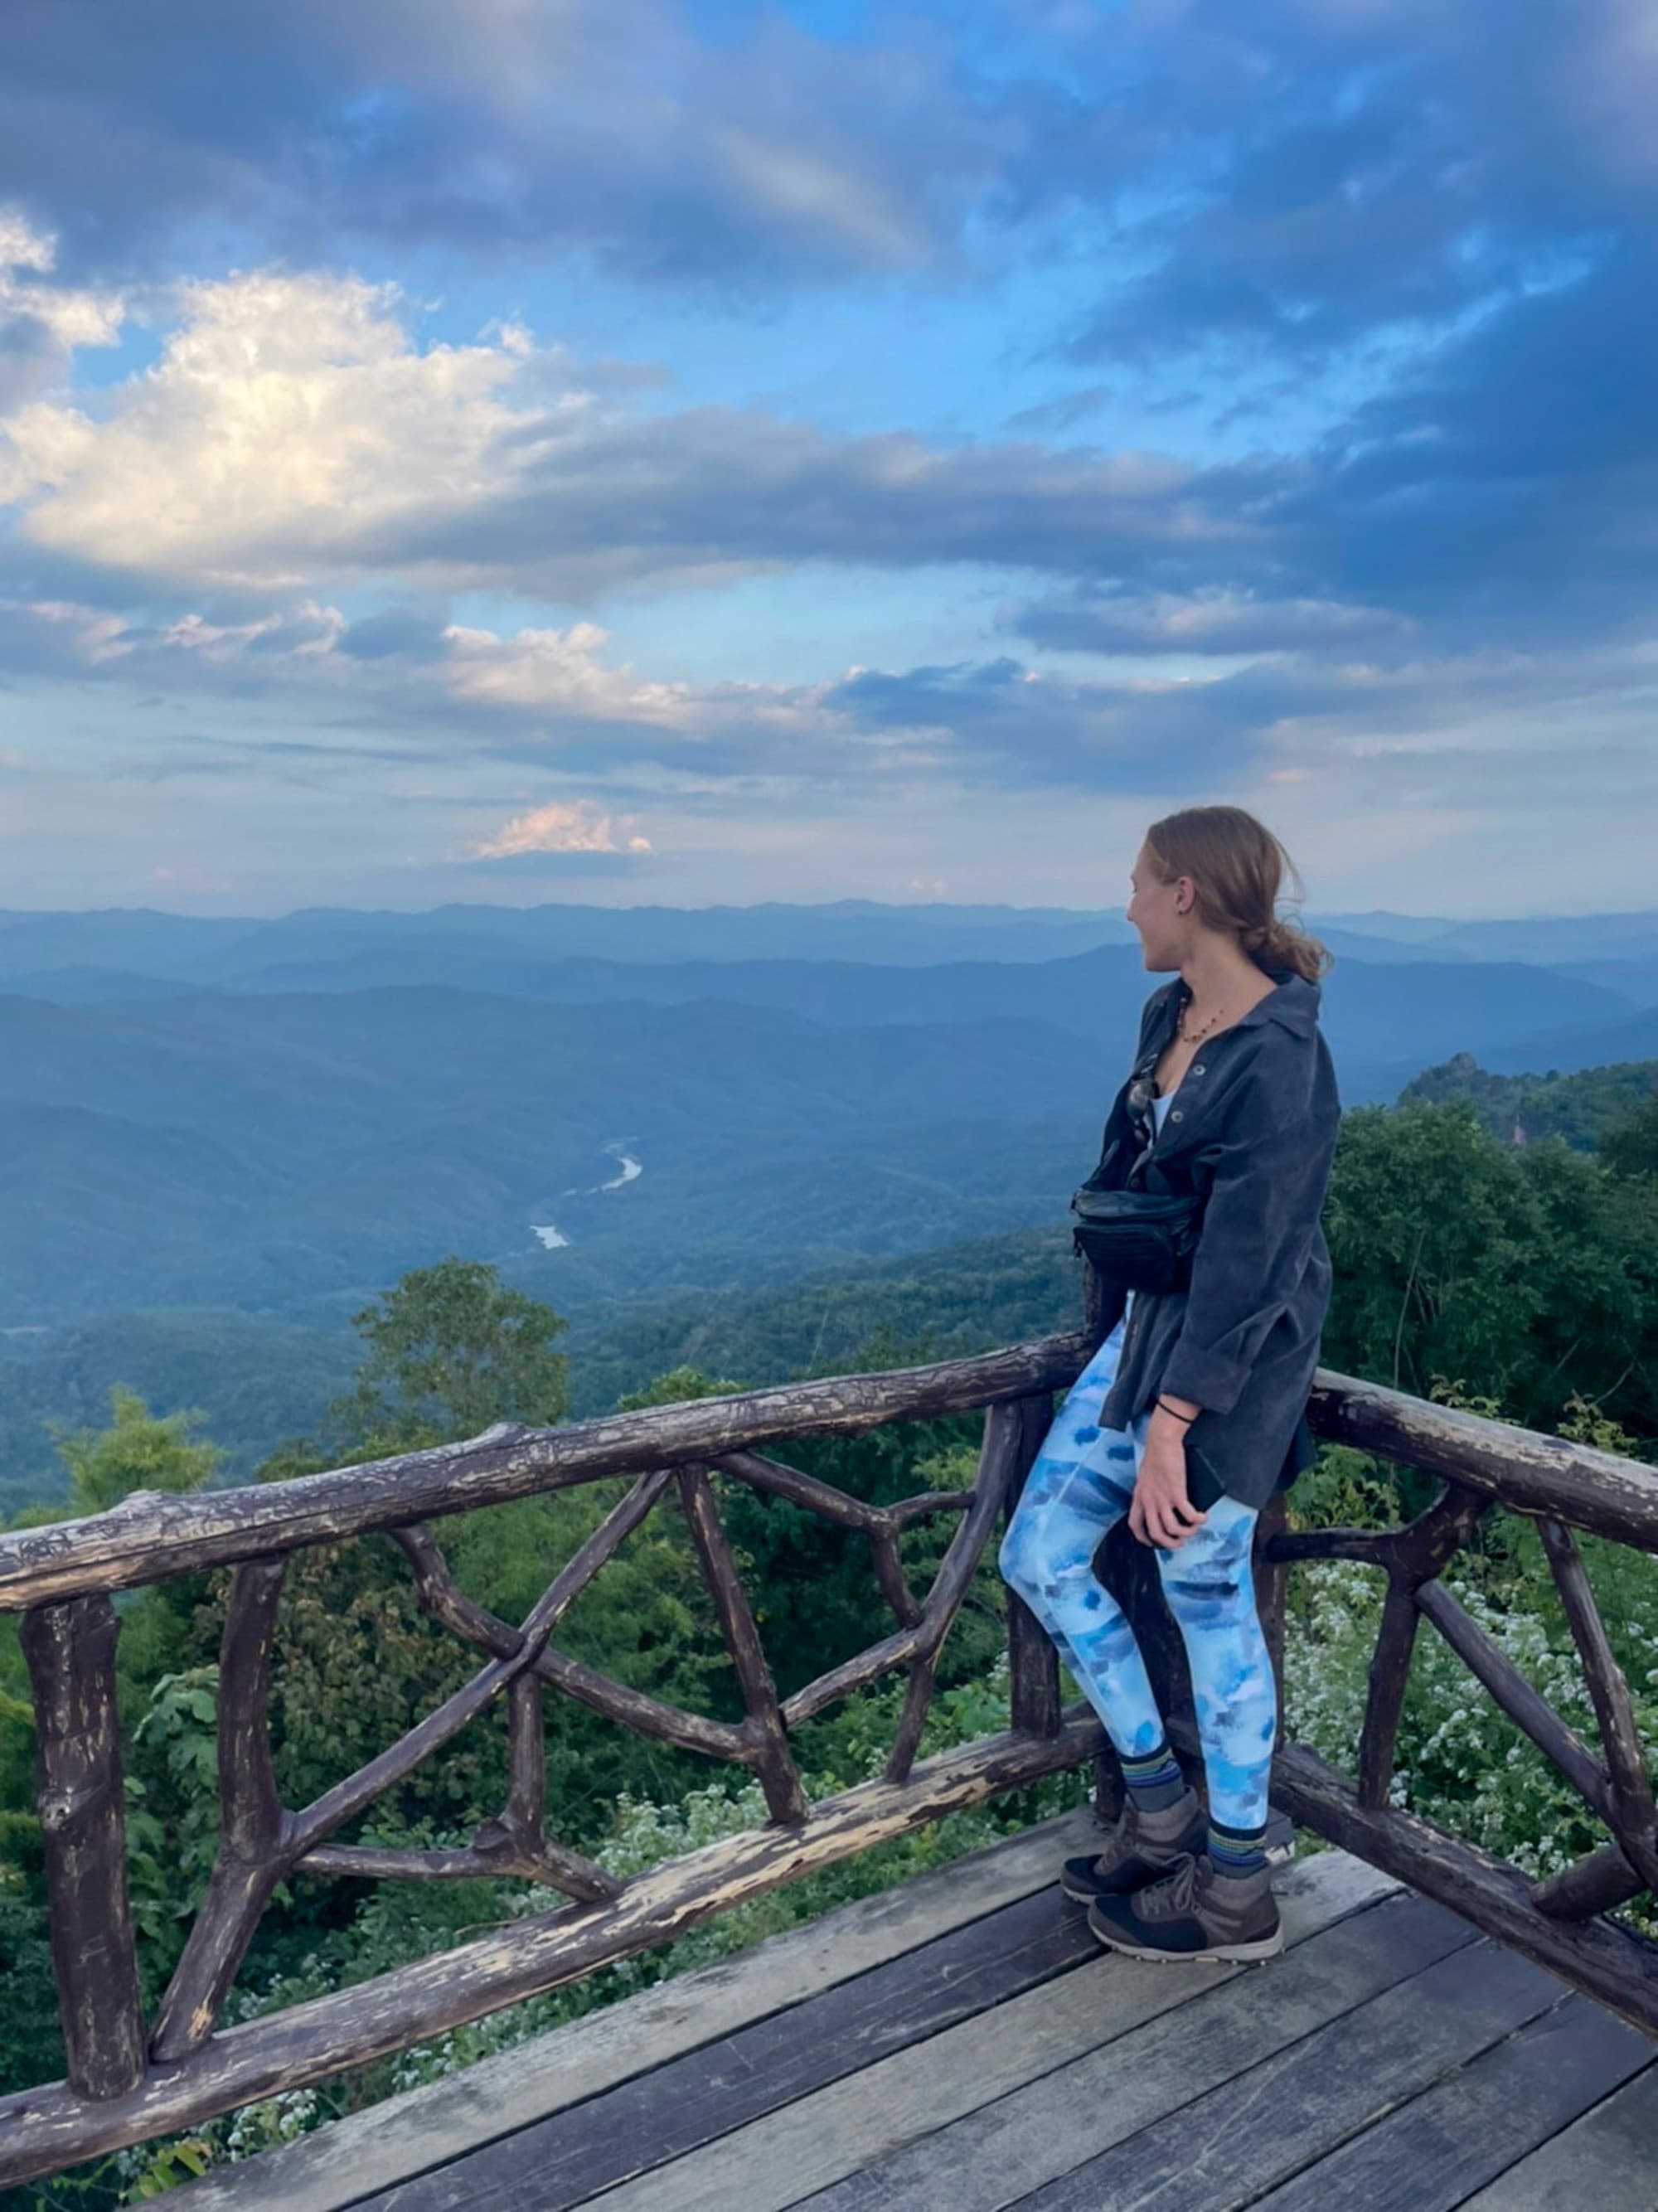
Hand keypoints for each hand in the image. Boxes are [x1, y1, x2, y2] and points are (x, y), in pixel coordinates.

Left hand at [1130, 1411, 1207, 1548]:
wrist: (1161, 1442)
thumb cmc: (1156, 1456)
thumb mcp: (1146, 1478)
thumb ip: (1152, 1492)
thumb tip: (1166, 1505)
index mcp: (1139, 1497)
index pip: (1135, 1525)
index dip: (1144, 1538)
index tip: (1153, 1543)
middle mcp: (1148, 1501)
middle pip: (1155, 1534)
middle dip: (1169, 1544)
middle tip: (1180, 1542)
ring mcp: (1162, 1498)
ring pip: (1172, 1529)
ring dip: (1186, 1534)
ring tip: (1194, 1529)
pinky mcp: (1177, 1493)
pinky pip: (1189, 1515)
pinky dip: (1198, 1520)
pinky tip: (1203, 1517)